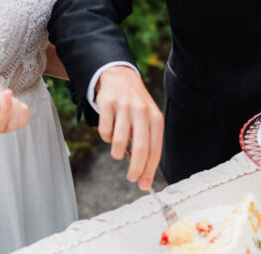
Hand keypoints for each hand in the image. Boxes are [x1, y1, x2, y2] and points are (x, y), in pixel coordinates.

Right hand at [0, 70, 29, 132]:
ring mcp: (0, 123)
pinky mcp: (9, 118)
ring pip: (18, 122)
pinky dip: (22, 108)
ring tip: (2, 95)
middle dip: (10, 106)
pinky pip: (23, 119)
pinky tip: (10, 99)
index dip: (5, 110)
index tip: (7, 92)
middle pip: (8, 125)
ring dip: (15, 106)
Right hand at [95, 66, 163, 189]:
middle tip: (131, 178)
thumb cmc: (135, 104)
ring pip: (118, 143)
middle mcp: (142, 111)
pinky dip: (106, 138)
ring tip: (118, 150)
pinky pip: (104, 132)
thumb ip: (147, 142)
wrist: (119, 75)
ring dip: (117, 153)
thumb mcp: (148, 118)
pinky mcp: (107, 104)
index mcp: (155, 118)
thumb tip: (144, 174)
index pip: (155, 149)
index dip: (149, 170)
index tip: (144, 184)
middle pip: (140, 148)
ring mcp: (124, 107)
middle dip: (135, 169)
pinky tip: (110, 130)